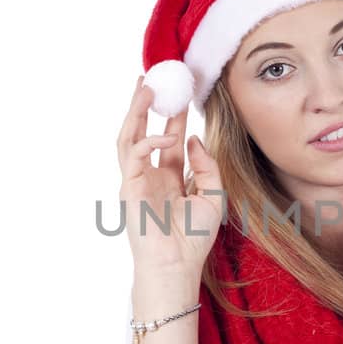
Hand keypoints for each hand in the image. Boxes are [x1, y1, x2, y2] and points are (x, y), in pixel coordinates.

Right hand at [116, 76, 225, 276]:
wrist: (177, 266)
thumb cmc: (194, 239)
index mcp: (170, 178)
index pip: (170, 138)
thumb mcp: (214, 195)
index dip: (175, 114)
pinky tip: (168, 137)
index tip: (181, 90)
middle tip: (154, 77)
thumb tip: (194, 138)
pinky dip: (149, 141)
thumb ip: (207, 165)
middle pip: (144, 130)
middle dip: (147, 104)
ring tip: (145, 88)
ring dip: (136, 111)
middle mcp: (151, 175)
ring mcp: (137, 180)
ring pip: (130, 136)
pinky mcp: (129, 186)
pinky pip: (134, 155)